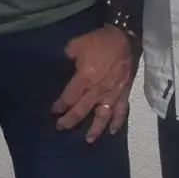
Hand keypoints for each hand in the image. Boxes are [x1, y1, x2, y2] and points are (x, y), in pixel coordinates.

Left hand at [53, 24, 138, 142]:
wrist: (124, 37)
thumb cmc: (99, 41)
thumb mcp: (76, 44)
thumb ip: (68, 55)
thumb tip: (64, 61)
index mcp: (84, 80)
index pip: (68, 98)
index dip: (60, 106)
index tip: (54, 110)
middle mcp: (97, 91)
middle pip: (81, 111)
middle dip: (69, 121)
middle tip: (61, 127)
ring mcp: (112, 94)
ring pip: (102, 117)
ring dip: (95, 130)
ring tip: (88, 140)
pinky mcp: (124, 93)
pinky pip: (121, 111)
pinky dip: (118, 122)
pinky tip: (113, 131)